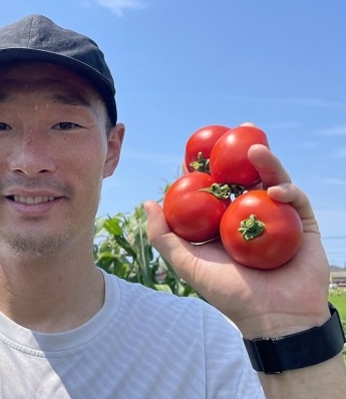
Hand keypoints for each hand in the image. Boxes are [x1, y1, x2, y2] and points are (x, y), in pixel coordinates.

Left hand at [145, 144, 329, 337]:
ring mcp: (276, 218)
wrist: (273, 318)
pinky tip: (276, 190)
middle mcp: (249, 216)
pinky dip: (287, 190)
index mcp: (223, 223)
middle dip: (238, 153)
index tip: (191, 149)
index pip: (212, 188)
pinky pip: (296, 200)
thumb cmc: (228, 294)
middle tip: (234, 131)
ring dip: (265, 162)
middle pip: (243, 177)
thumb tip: (146, 202)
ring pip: (270, 180)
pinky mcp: (302, 224)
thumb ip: (164, 236)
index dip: (202, 168)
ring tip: (255, 148)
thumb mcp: (188, 265)